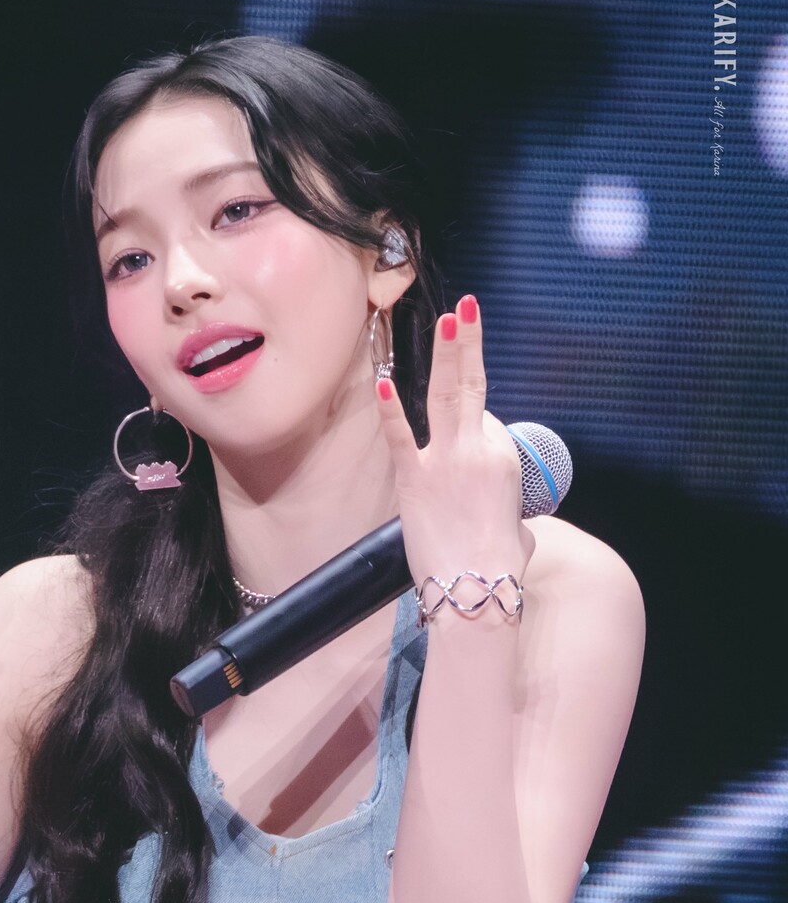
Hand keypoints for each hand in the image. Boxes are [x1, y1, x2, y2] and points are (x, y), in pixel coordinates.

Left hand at [375, 295, 534, 599]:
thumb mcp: (519, 532)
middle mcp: (479, 450)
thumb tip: (514, 526)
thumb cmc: (499, 570)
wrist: (477, 593)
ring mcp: (447, 461)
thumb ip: (513, 515)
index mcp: (506, 458)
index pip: (483, 420)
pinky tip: (382, 382)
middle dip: (469, 343)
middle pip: (473, 387)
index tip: (465, 446)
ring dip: (447, 354)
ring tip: (448, 319)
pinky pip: (401, 438)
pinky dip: (391, 410)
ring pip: (446, 396)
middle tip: (466, 308)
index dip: (471, 425)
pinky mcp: (415, 480)